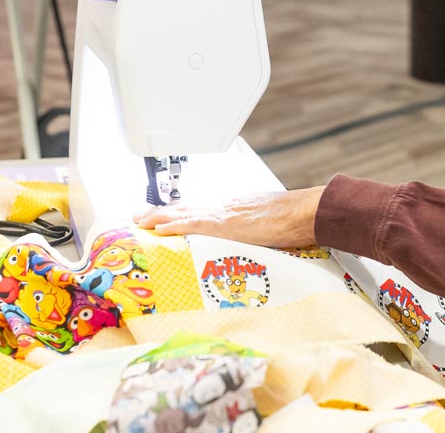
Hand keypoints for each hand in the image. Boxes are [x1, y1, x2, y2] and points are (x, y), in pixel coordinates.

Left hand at [132, 186, 325, 248]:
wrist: (305, 211)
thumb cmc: (294, 217)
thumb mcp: (268, 220)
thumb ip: (254, 228)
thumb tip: (251, 238)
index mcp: (234, 206)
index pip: (199, 207)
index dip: (178, 211)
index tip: (163, 214)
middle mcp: (225, 206)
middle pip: (185, 207)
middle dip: (160, 212)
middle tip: (139, 216)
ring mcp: (224, 213)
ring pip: (183, 212)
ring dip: (159, 218)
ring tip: (140, 222)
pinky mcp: (227, 224)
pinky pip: (194, 224)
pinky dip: (174, 225)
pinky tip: (159, 229)